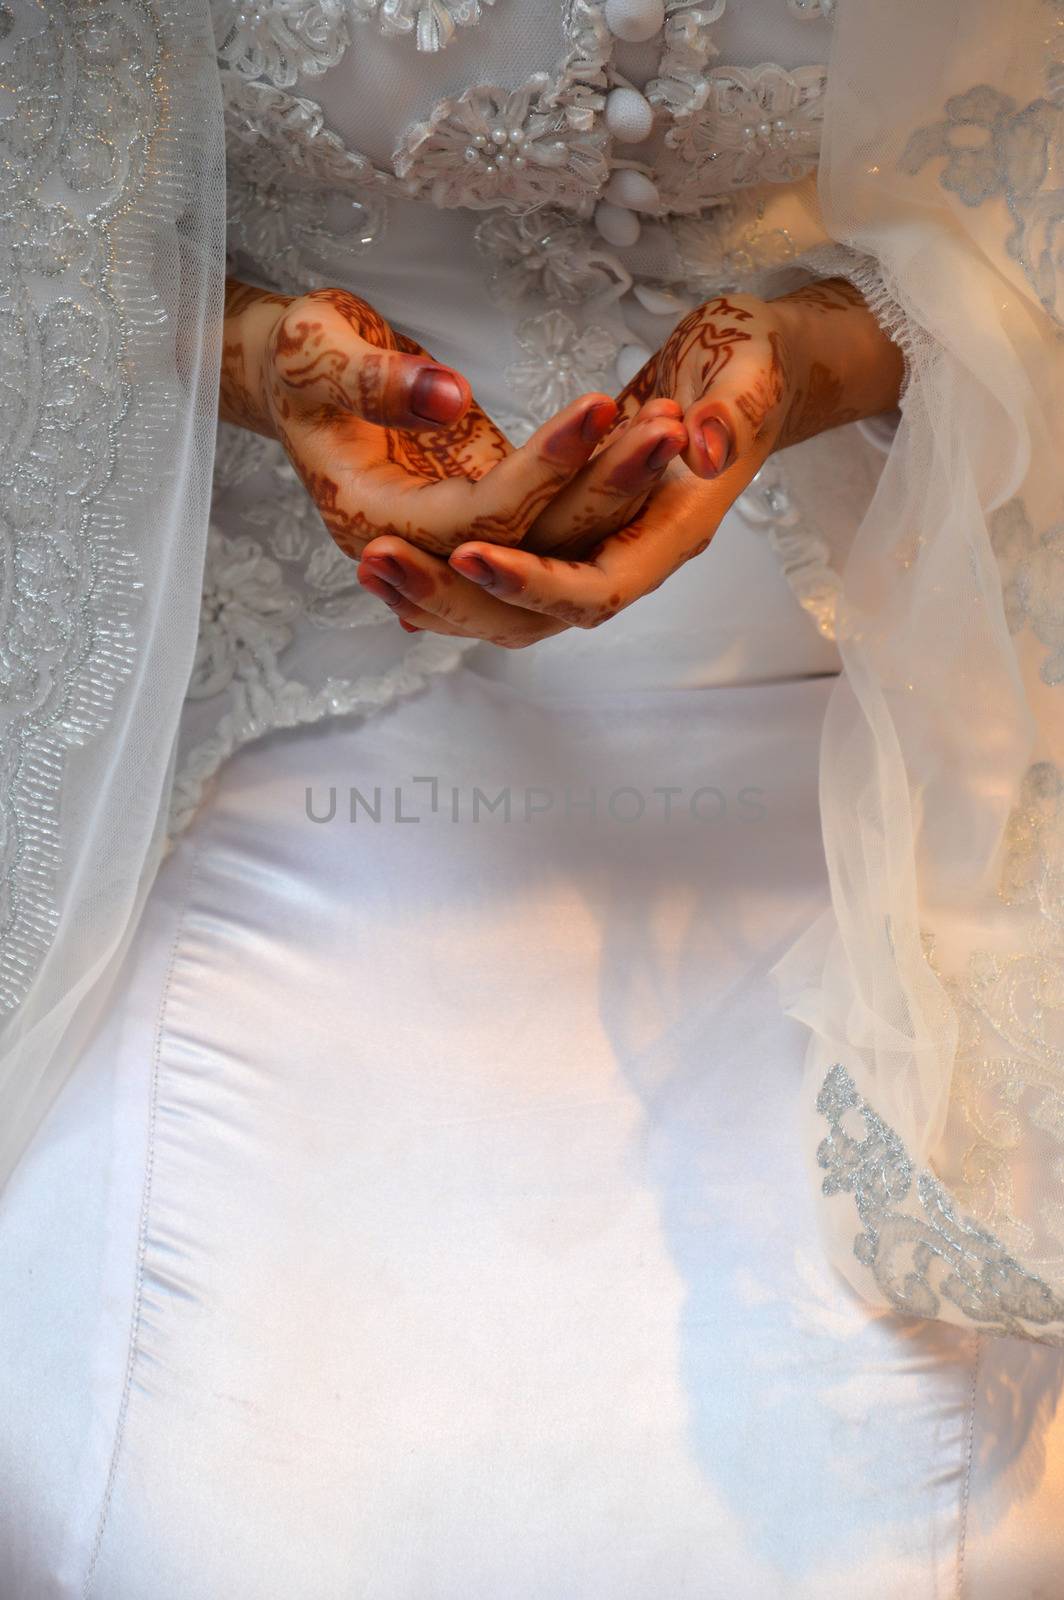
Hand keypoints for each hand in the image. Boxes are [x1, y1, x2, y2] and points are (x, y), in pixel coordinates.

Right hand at [221, 279, 650, 561]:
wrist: (291, 375)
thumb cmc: (298, 355)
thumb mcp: (316, 347)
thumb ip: (375, 377)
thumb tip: (447, 397)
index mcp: (376, 520)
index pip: (479, 515)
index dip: (542, 468)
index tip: (599, 405)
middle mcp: (424, 549)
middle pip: (531, 547)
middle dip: (604, 491)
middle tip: (669, 425)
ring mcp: (458, 540)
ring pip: (553, 547)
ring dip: (617, 493)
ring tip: (673, 425)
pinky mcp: (487, 516)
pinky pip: (554, 523)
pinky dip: (603, 488)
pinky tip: (652, 438)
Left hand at [355, 280, 903, 644]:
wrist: (762, 368)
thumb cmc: (757, 360)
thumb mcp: (752, 370)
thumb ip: (733, 413)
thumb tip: (707, 447)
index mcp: (677, 528)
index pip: (599, 586)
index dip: (533, 580)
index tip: (467, 553)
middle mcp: (638, 552)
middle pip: (544, 616)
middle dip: (462, 596)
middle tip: (380, 562)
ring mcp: (609, 547)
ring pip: (521, 607)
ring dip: (445, 594)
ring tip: (369, 565)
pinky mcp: (582, 531)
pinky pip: (516, 578)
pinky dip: (460, 584)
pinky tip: (403, 579)